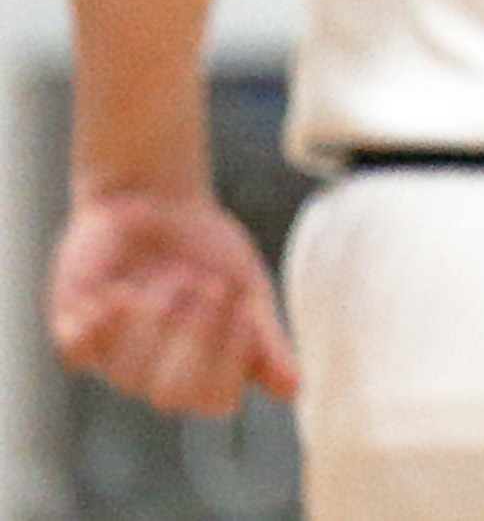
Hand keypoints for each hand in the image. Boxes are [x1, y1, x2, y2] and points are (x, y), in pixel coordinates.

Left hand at [49, 186, 298, 416]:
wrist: (154, 199)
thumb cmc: (207, 248)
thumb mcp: (247, 288)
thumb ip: (265, 340)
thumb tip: (294, 390)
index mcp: (203, 370)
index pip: (216, 399)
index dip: (229, 359)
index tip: (243, 309)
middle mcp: (156, 373)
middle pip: (170, 394)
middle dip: (193, 337)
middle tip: (208, 284)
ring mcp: (112, 356)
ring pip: (126, 374)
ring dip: (155, 317)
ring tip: (171, 271)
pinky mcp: (74, 331)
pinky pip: (79, 351)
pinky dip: (100, 325)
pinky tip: (116, 292)